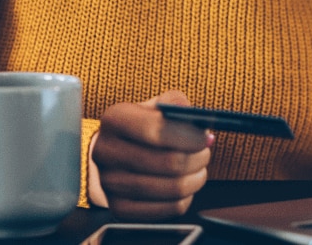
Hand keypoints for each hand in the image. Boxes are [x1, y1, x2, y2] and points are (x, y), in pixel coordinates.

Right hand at [87, 89, 212, 219]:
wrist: (115, 152)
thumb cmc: (141, 127)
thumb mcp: (155, 107)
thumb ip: (175, 103)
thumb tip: (192, 115)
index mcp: (114, 119)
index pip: (154, 129)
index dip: (188, 135)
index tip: (205, 137)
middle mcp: (106, 151)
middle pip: (169, 162)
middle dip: (197, 158)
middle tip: (205, 152)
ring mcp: (110, 183)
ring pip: (172, 188)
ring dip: (196, 178)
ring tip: (198, 168)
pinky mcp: (120, 208)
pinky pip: (169, 209)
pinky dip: (186, 198)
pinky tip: (184, 184)